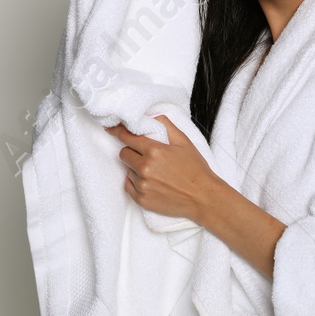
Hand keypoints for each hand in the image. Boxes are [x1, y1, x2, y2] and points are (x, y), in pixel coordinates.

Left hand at [106, 114, 220, 221]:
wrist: (203, 197)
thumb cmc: (196, 169)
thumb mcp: (185, 142)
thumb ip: (166, 126)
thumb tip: (150, 116)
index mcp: (155, 151)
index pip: (127, 137)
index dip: (119, 131)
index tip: (111, 129)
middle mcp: (145, 168)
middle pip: (124, 154)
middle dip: (132, 151)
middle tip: (146, 155)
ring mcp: (142, 185)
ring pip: (127, 170)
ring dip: (135, 168)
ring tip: (154, 171)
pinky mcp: (141, 199)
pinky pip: (128, 185)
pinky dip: (135, 182)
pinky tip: (150, 182)